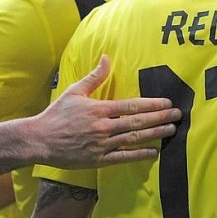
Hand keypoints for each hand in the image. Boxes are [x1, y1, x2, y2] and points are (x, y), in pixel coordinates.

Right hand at [30, 55, 180, 167]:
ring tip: (171, 131)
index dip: (152, 105)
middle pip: (137, 123)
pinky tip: (154, 153)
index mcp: (99, 109)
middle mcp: (103, 127)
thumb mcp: (75, 91)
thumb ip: (95, 76)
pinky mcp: (97, 160)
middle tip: (177, 116)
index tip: (167, 103)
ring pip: (133, 140)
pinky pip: (122, 158)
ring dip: (154, 135)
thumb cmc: (57, 114)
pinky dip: (139, 155)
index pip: (132, 106)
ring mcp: (101, 144)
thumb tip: (106, 57)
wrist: (39, 140)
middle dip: (160, 119)